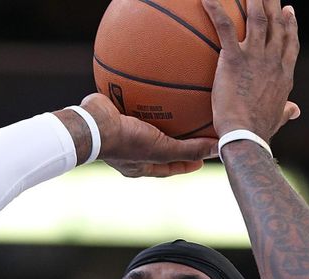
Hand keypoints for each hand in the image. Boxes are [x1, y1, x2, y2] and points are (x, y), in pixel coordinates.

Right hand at [80, 93, 216, 177]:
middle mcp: (131, 151)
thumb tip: (217, 148)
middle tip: (194, 132)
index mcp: (139, 165)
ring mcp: (121, 132)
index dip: (187, 164)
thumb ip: (189, 150)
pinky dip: (146, 95)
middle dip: (176, 140)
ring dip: (161, 116)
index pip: (170, 167)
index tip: (202, 158)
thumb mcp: (162, 149)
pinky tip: (158, 82)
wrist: (91, 124)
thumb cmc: (125, 143)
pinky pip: (134, 103)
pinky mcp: (115, 113)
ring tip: (177, 105)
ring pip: (148, 124)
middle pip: (159, 146)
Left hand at [202, 0, 300, 140]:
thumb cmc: (258, 132)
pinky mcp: (234, 59)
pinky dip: (216, 10)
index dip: (290, 25)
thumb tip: (295, 111)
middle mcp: (273, 60)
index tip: (289, 11)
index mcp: (284, 74)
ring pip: (257, 18)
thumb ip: (286, 112)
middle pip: (276, 24)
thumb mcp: (277, 119)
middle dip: (273, 4)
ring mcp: (255, 57)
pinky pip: (225, 28)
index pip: (290, 43)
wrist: (247, 136)